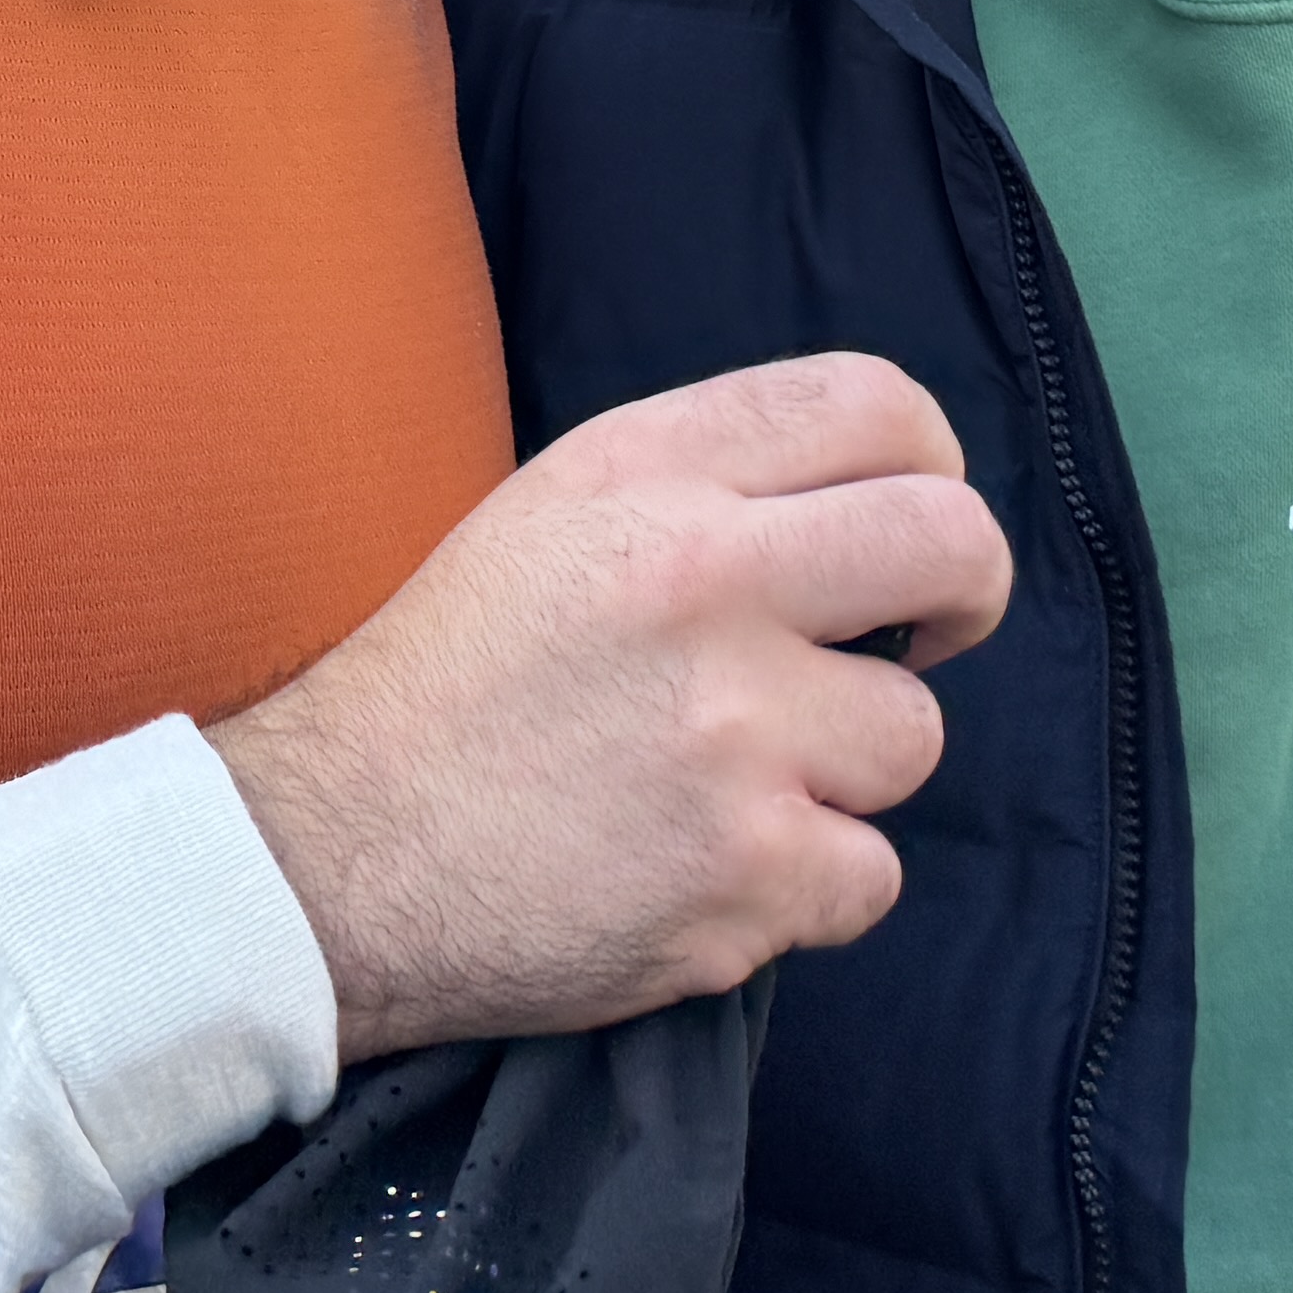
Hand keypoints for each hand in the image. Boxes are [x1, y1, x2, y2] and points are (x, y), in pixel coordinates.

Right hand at [208, 354, 1008, 1058]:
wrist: (327, 865)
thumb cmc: (445, 691)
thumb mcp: (547, 519)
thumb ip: (701, 489)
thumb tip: (863, 508)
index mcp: (645, 475)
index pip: (875, 402)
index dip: (931, 466)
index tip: (903, 535)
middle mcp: (700, 580)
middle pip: (955, 543)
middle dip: (965, 599)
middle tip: (916, 643)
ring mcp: (733, 734)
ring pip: (912, 736)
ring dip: (842, 774)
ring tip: (724, 790)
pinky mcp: (749, 873)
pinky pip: (871, 875)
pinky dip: (805, 890)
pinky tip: (703, 875)